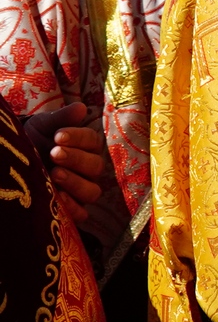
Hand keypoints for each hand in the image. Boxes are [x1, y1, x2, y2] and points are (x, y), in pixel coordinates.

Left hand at [22, 103, 105, 224]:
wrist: (18, 156)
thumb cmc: (34, 139)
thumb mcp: (44, 126)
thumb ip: (61, 118)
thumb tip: (81, 108)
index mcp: (87, 147)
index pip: (93, 142)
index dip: (78, 138)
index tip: (58, 135)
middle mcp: (88, 169)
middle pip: (96, 166)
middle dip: (76, 159)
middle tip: (54, 153)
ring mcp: (81, 190)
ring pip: (92, 191)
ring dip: (75, 182)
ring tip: (54, 173)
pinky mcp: (71, 209)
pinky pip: (82, 213)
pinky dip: (73, 207)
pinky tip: (58, 196)